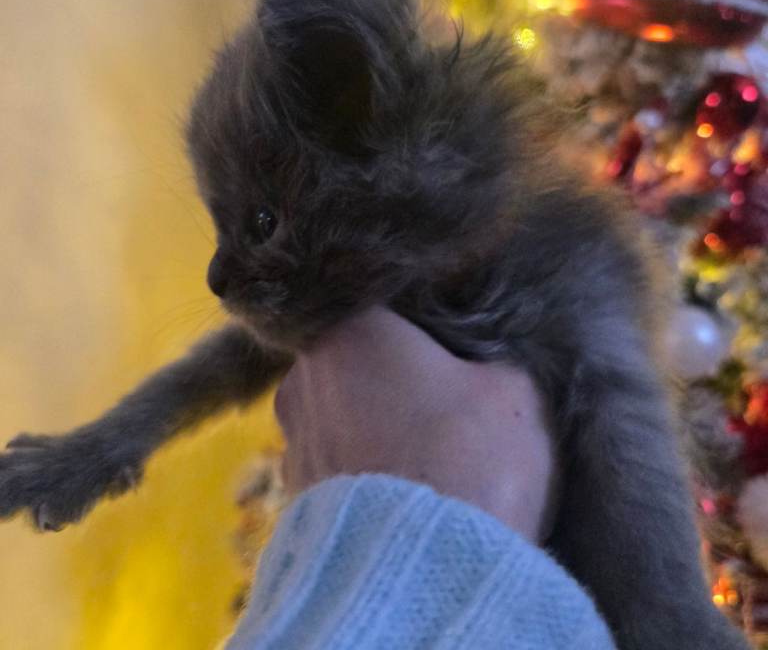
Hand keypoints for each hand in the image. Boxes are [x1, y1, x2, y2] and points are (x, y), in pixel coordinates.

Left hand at [275, 306, 556, 541]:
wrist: (424, 569)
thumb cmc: (469, 454)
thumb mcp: (513, 387)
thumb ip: (493, 357)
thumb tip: (481, 361)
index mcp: (350, 330)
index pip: (381, 307)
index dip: (420, 327)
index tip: (450, 349)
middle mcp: (304, 378)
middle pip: (355, 361)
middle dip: (392, 378)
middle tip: (441, 406)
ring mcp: (291, 440)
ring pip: (339, 416)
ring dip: (371, 428)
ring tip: (420, 457)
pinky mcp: (290, 498)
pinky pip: (333, 465)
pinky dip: (360, 470)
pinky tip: (399, 490)